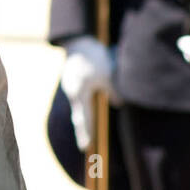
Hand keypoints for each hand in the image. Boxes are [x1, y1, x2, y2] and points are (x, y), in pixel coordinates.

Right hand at [60, 35, 120, 150]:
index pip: (83, 118)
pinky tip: (88, 111)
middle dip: (83, 130)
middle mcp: (73, 92)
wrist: (79, 42)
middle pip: (79, 115)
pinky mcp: (74, 82)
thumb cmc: (93, 58)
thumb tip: (118, 104)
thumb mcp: (106, 75)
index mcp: (79, 93)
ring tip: (88, 133)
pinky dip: (86, 107)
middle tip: (84, 147)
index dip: (85, 132)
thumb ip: (113, 92)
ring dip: (85, 118)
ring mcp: (71, 87)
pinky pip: (82, 98)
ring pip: (81, 106)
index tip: (85, 147)